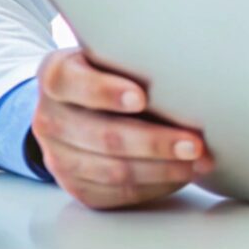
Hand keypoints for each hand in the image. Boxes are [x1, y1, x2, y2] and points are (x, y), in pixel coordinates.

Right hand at [32, 48, 211, 209]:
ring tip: (198, 162)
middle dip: (154, 142)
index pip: (70, 82)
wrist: (78, 107)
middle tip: (194, 143)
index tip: (141, 97)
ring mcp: (58, 157)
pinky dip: (153, 187)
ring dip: (162, 170)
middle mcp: (49, 119)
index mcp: (56, 76)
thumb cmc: (109, 73)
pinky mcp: (75, 186)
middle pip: (102, 136)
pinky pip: (116, 194)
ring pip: (112, 172)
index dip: (105, 91)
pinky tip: (180, 175)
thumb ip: (134, 58)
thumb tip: (192, 66)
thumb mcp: (110, 54)